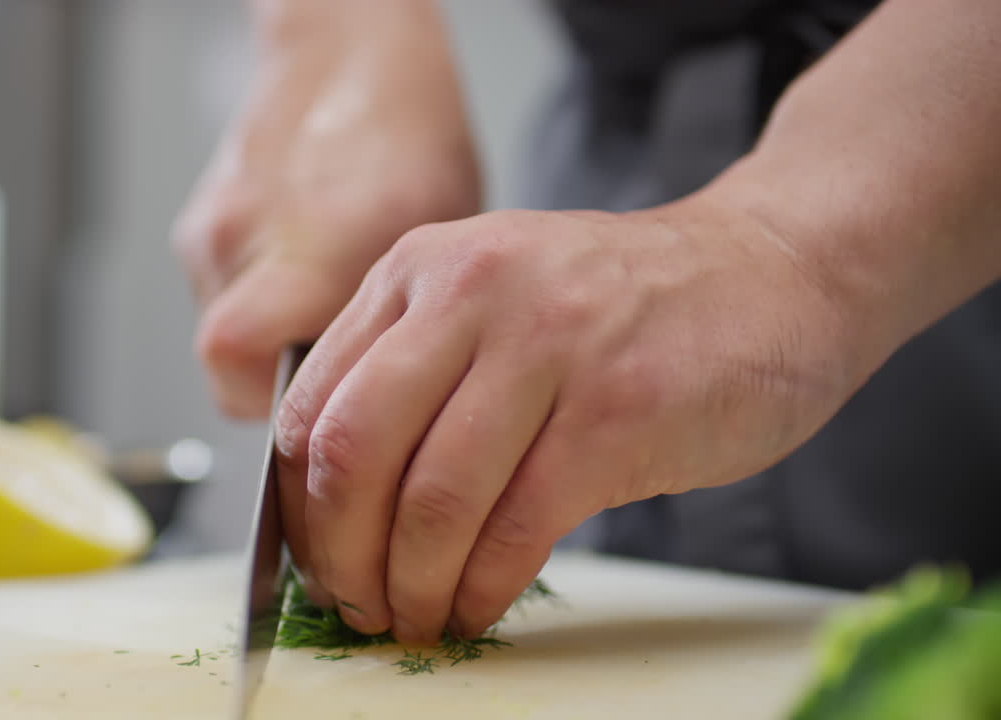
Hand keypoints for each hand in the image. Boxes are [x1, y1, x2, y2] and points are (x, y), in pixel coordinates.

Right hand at [173, 5, 479, 417]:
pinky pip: (220, 289)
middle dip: (272, 386)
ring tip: (320, 308)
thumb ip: (393, 327)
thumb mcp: (432, 243)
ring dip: (267, 339)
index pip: (244, 375)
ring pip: (220, 330)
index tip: (321, 425)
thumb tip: (389, 405)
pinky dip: (257, 298)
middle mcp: (246, 239)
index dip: (279, 417)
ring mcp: (211, 228)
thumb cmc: (405, 134)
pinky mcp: (197, 219)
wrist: (346, 51)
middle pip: (225, 365)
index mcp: (314, 249)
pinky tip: (301, 269)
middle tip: (325, 375)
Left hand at [274, 196, 871, 644]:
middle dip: (342, 558)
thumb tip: (341, 507)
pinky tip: (477, 605)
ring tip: (417, 618)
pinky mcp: (617, 412)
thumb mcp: (493, 294)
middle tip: (357, 606)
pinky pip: (516, 528)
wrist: (768, 273)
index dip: (300, 508)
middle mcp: (470, 293)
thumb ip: (414, 370)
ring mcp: (546, 347)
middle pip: (353, 454)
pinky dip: (482, 587)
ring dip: (412, 586)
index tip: (317, 561)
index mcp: (421, 269)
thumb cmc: (622, 305)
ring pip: (432, 500)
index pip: (311, 405)